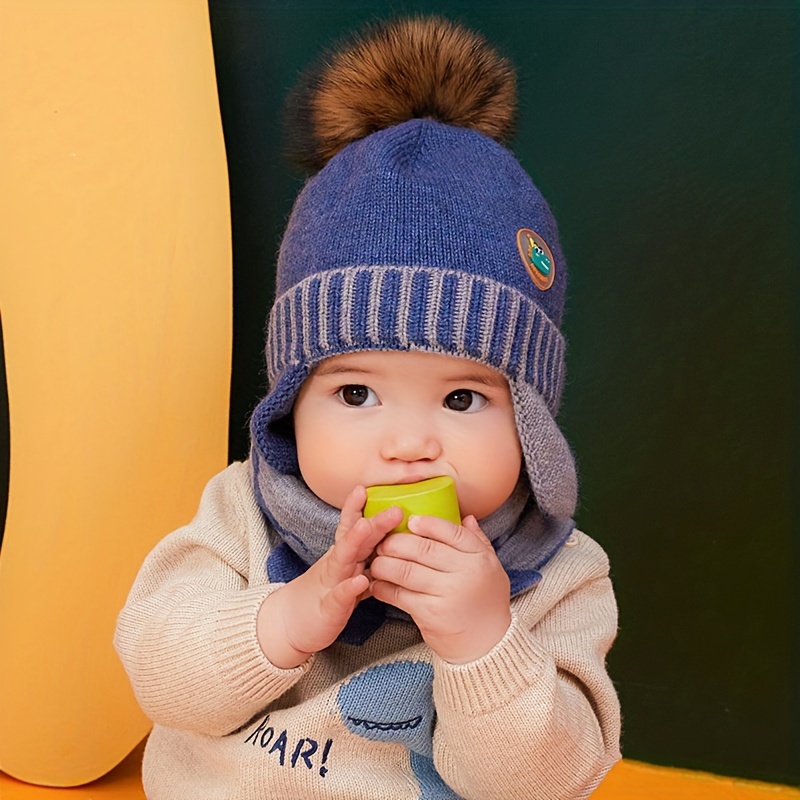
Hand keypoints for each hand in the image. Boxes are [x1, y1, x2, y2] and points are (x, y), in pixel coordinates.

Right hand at [256, 486, 401, 668]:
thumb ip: (364, 556)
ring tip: (367, 526)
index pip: (352, 528)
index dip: (358, 508)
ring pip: (343, 559)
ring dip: (355, 541)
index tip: (367, 488)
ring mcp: (331, 584)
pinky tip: (361, 581)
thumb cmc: (323, 597)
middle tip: (394, 508)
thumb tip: (392, 540)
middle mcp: (336, 565)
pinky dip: (350, 587)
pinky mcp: (329, 608)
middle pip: (355, 539)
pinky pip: (340, 596)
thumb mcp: (346, 573)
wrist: (289, 625)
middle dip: (374, 521)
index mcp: (343, 557)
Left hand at [369, 514, 510, 663]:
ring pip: (406, 570)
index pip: (452, 532)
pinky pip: (400, 595)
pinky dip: (384, 588)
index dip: (429, 524)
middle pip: (423, 549)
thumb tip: (467, 517)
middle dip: (396, 542)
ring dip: (384, 564)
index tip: (411, 521)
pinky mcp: (430, 614)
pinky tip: (377, 583)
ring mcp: (446, 594)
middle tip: (384, 542)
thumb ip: (478, 542)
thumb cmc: (486, 602)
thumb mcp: (491, 568)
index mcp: (479, 558)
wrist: (487, 645)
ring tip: (376, 561)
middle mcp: (464, 574)